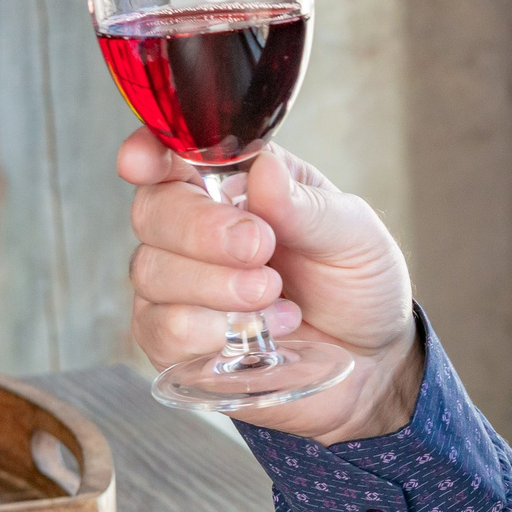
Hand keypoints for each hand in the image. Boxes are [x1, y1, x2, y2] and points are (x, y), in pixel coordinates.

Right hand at [119, 131, 423, 442]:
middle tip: (260, 248)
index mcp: (236, 181)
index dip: (148, 153)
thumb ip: (306, 206)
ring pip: (153, 272)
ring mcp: (177, 285)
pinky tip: (263, 331)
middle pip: (153, 211)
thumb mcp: (354, 234)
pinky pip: (163, 329)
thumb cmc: (357, 282)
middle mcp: (194, 227)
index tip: (141, 163)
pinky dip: (213, 331)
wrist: (370, 358)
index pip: (171, 154)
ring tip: (275, 295)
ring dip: (217, 286)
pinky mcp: (174, 340)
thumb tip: (263, 170)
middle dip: (202, 230)